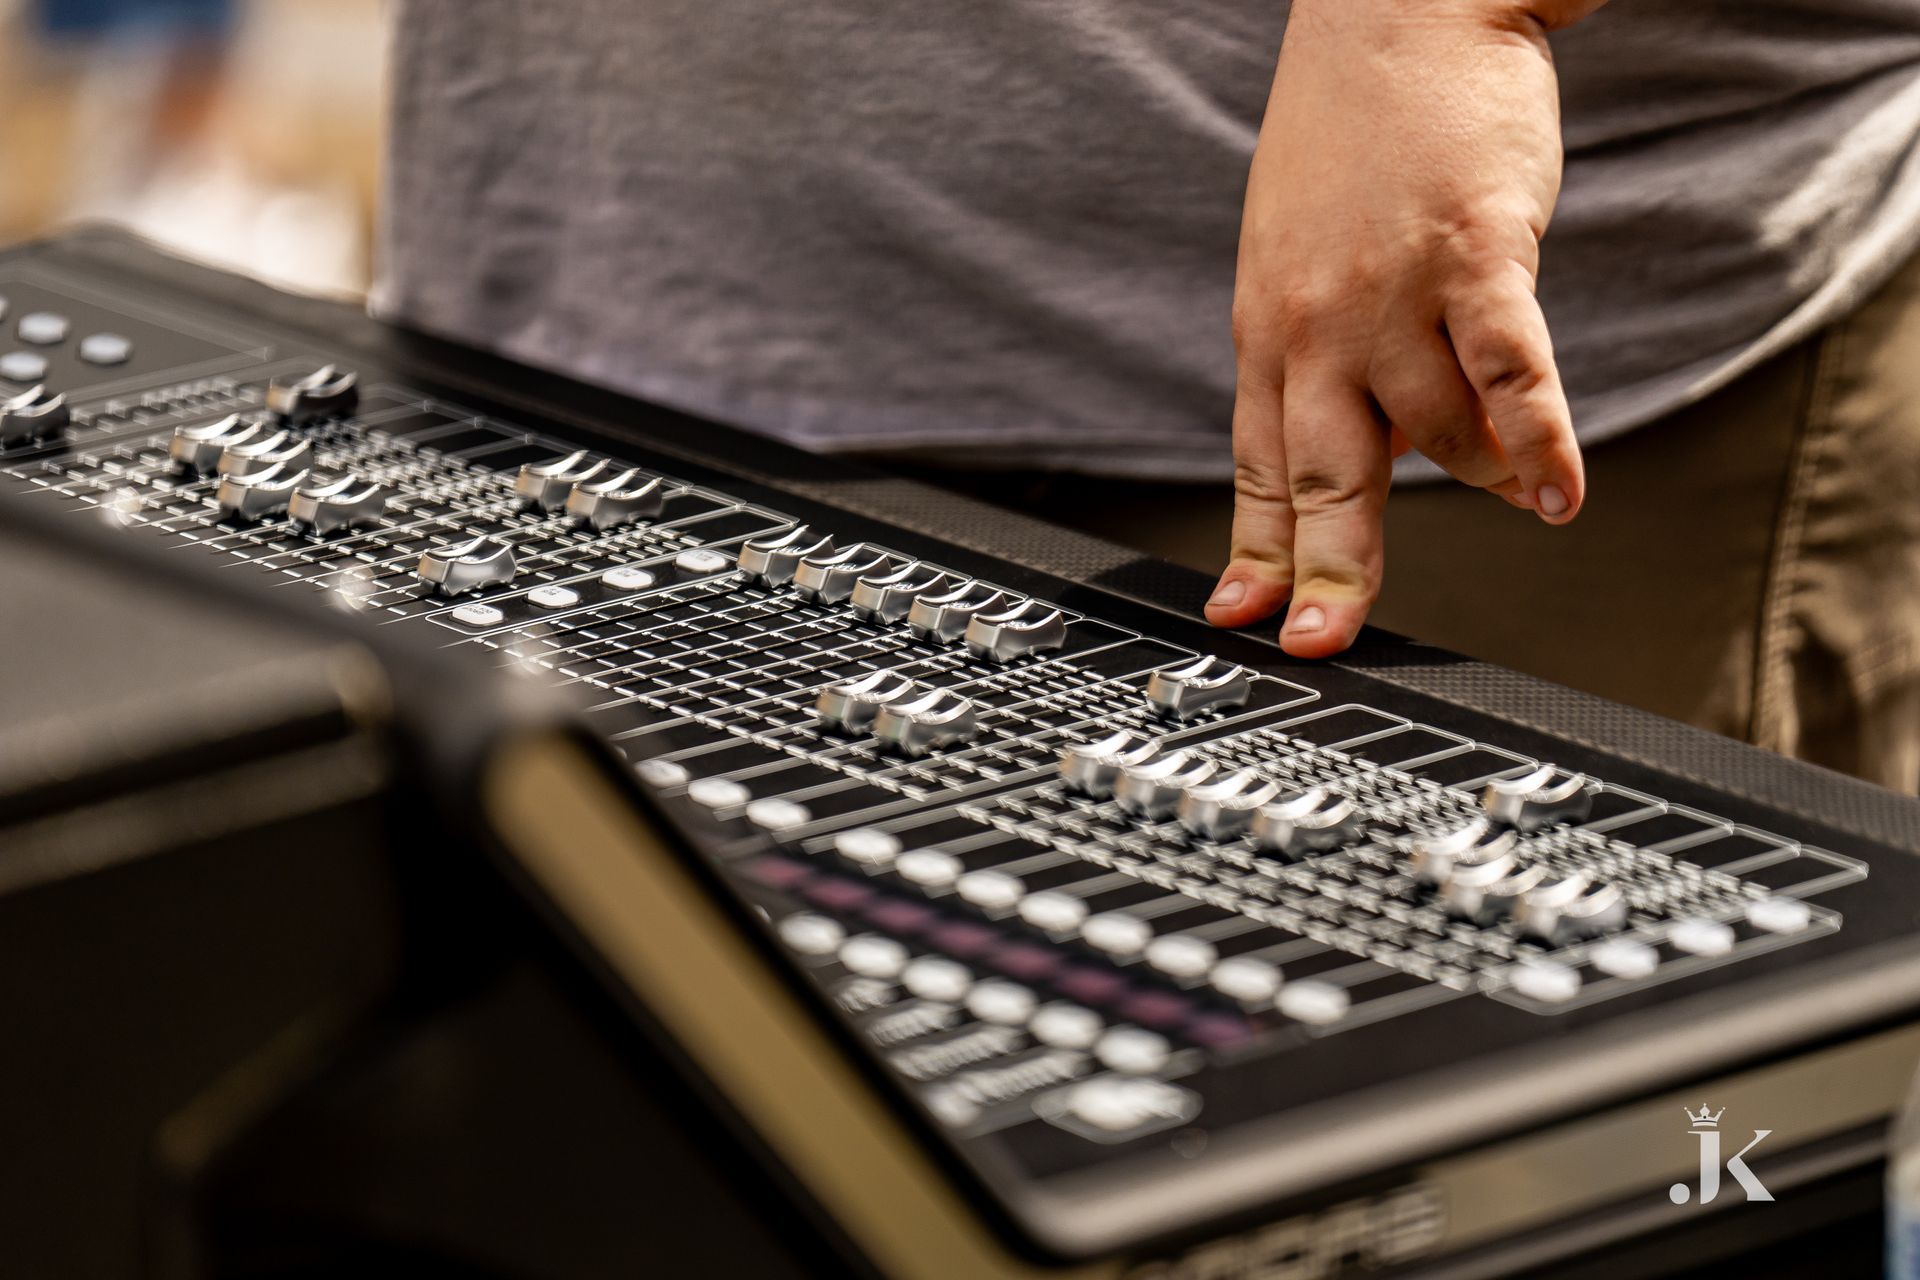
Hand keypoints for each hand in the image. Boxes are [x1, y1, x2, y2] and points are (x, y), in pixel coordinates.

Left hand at [1207, 0, 1605, 656]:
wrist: (1396, 15)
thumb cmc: (1349, 144)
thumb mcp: (1290, 262)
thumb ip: (1310, 360)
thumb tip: (1347, 450)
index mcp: (1270, 333)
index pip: (1260, 466)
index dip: (1257, 550)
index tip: (1244, 617)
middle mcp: (1320, 327)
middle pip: (1322, 475)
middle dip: (1325, 569)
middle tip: (1321, 641)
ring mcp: (1394, 294)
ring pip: (1436, 432)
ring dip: (1483, 477)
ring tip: (1521, 490)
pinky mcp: (1475, 257)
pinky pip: (1508, 372)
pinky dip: (1539, 441)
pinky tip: (1560, 495)